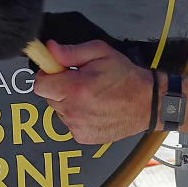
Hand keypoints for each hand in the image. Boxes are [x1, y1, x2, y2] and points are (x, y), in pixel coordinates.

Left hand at [32, 39, 154, 147]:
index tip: (59, 72)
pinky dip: (78, 116)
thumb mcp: (101, 53)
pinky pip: (70, 123)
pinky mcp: (83, 137)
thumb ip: (71, 52)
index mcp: (75, 88)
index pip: (40, 85)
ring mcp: (78, 126)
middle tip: (80, 82)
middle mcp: (73, 110)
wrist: (147, 104)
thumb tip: (49, 49)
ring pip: (59, 111)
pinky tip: (95, 109)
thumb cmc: (126, 77)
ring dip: (69, 103)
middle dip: (60, 88)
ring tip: (91, 96)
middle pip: (49, 97)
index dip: (48, 76)